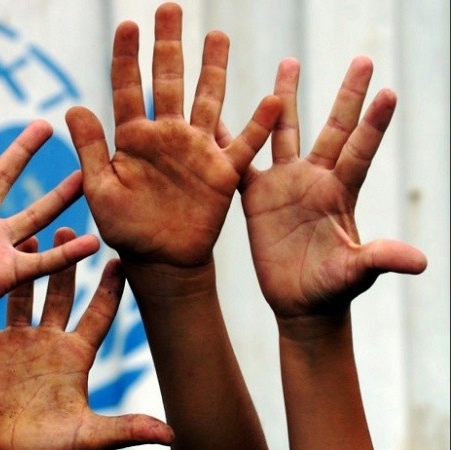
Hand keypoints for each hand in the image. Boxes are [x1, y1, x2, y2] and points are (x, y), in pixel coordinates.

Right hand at [0, 228, 173, 449]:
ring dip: (28, 267)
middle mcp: (48, 344)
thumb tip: (172, 436)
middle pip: (62, 294)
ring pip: (25, 295)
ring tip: (30, 236)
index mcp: (76, 357)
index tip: (122, 260)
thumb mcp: (89, 436)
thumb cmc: (46, 449)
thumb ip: (126, 428)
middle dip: (68, 262)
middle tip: (70, 228)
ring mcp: (17, 344)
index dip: (111, 288)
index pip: (100, 314)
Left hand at [66, 2, 280, 267]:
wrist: (161, 260)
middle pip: (169, 81)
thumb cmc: (125, 229)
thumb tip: (72, 107)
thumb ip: (91, 149)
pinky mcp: (222, 172)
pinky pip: (245, 144)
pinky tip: (273, 97)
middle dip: (169, 45)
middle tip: (169, 9)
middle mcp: (167, 136)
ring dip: (213, 68)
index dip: (127, 57)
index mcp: (133, 139)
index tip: (127, 25)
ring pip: (209, 99)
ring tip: (217, 34)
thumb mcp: (100, 190)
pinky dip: (260, 123)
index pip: (128, 89)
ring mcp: (197, 150)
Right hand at [239, 57, 426, 318]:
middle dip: (346, 95)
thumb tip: (419, 262)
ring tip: (289, 62)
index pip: (358, 152)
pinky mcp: (258, 197)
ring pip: (285, 133)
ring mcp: (285, 186)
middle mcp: (314, 181)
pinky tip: (221, 117)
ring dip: (285, 99)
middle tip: (362, 59)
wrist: (299, 302)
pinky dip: (232, 140)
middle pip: (332, 129)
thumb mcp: (355, 273)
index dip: (372, 124)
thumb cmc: (331, 290)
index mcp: (338, 194)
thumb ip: (379, 259)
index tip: (387, 93)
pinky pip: (243, 162)